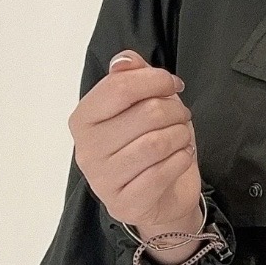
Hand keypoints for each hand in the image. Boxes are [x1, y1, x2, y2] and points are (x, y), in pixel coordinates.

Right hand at [69, 51, 203, 240]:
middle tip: (181, 116)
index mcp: (84, 119)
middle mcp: (87, 150)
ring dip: (180, 135)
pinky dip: (181, 160)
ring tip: (181, 137)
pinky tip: (180, 157)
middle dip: (175, 110)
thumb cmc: (149, 146)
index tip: (172, 84)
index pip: (119, 87)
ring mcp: (103, 180)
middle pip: (146, 113)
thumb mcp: (140, 105)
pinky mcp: (126, 203)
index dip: (155, 80)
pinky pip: (162, 172)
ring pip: (156, 143)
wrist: (160, 198)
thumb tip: (124, 61)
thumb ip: (130, 78)